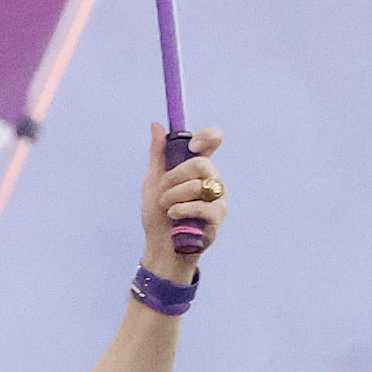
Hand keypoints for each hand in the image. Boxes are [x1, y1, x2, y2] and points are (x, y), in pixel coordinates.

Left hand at [142, 124, 229, 275]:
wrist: (160, 246)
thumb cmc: (157, 215)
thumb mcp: (153, 182)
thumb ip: (158, 155)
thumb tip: (156, 125)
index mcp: (198, 167)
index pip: (213, 141)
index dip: (207, 137)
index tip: (192, 146)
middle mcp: (211, 179)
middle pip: (202, 164)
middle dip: (176, 177)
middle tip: (163, 191)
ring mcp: (217, 198)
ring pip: (199, 186)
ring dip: (174, 197)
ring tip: (166, 207)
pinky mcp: (218, 217)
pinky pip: (203, 206)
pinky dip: (183, 209)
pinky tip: (174, 215)